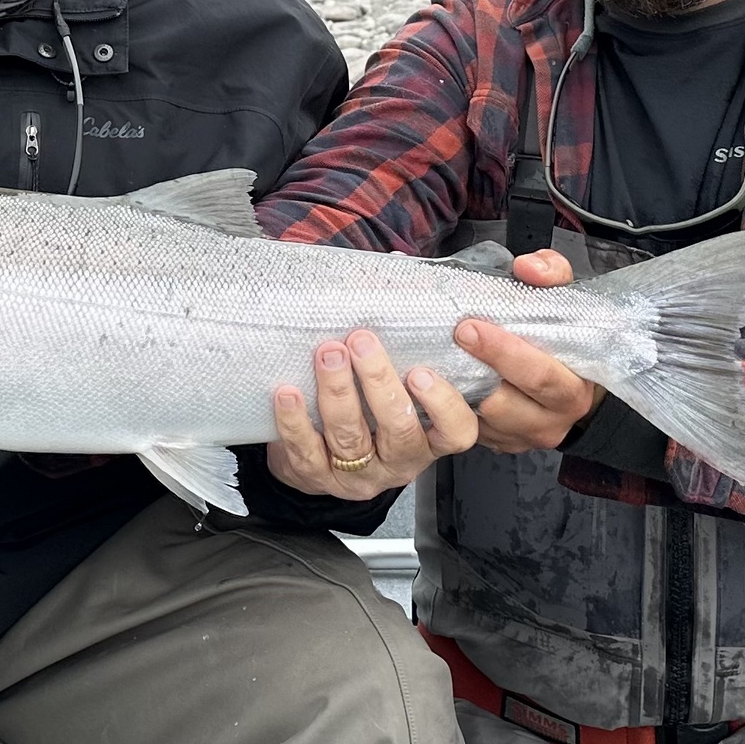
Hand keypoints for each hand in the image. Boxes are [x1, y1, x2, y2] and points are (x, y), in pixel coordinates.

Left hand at [267, 330, 480, 499]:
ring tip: (328, 354)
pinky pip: (306, 451)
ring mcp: (358, 475)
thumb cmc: (366, 410)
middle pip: (398, 429)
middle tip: (362, 342)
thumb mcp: (395, 387)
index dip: (443, 405)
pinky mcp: (317, 477)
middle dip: (379, 382)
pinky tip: (289, 393)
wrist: (316, 458)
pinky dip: (296, 421)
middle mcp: (398, 461)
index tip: (421, 372)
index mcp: (427, 439)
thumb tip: (394, 266)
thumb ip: (402, 344)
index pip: (455, 432)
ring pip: (351, 437)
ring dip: (338, 392)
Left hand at [454, 247, 603, 452]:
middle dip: (474, 370)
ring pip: (482, 421)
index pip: (540, 375)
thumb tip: (527, 267)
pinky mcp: (500, 444)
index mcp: (573, 388)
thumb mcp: (568, 299)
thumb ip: (552, 274)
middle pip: (505, 402)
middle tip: (449, 339)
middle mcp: (551, 419)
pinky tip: (440, 382)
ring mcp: (523, 437)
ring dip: (457, 394)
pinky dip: (452, 407)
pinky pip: (471, 430)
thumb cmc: (567, 340)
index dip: (504, 352)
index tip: (471, 327)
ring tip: (434, 362)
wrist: (574, 385)